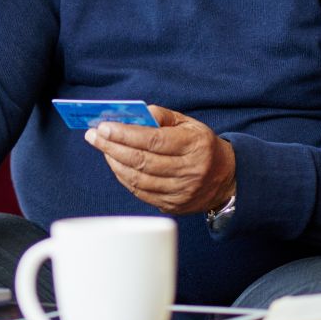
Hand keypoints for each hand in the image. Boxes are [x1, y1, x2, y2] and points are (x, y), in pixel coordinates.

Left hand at [84, 105, 235, 215]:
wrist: (226, 178)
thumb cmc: (201, 145)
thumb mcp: (188, 123)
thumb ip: (161, 116)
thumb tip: (132, 114)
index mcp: (195, 145)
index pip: (154, 140)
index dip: (125, 134)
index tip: (104, 127)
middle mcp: (189, 170)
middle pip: (142, 160)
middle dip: (112, 147)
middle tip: (93, 136)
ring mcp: (181, 192)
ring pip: (139, 179)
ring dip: (115, 162)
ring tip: (103, 148)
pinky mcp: (173, 206)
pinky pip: (141, 192)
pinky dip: (124, 177)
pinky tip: (115, 163)